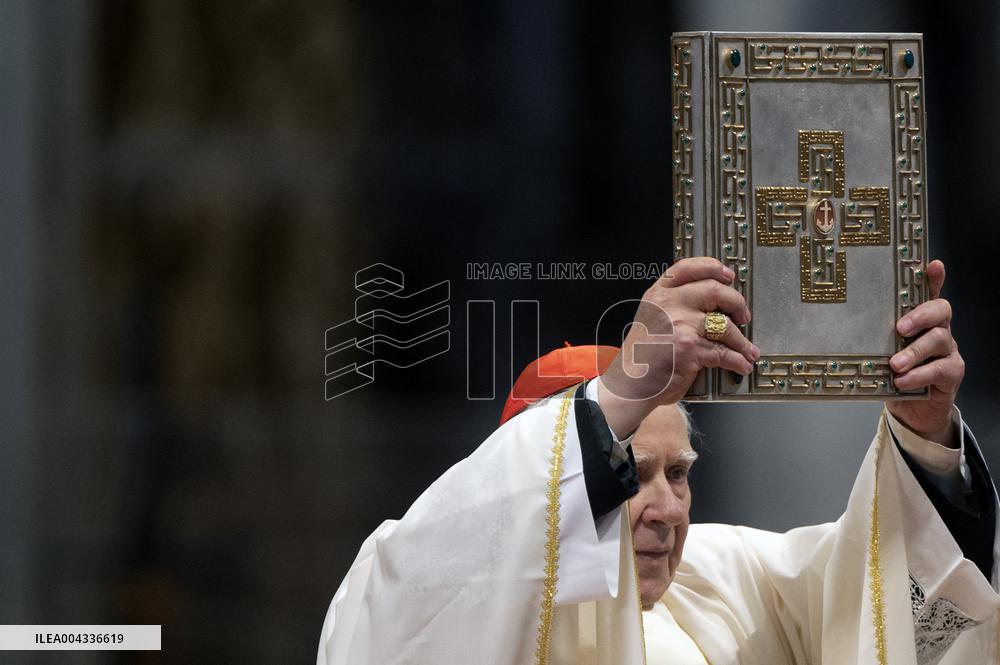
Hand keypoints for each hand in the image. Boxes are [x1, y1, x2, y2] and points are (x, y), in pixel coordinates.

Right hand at [598, 257, 758, 437]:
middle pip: (715, 291)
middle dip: (737, 304)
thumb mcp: (652, 317)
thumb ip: (674, 304)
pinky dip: (738, 361)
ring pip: (724, 325)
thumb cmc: (642, 356)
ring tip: (748, 350)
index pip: (688, 267)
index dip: (713, 268)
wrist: (630, 384)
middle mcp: (669, 304)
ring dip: (742, 341)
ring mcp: (680, 325)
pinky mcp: (690, 348)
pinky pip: (723, 352)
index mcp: (658, 294)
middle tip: (743, 316)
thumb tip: (712, 303)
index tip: (729, 275)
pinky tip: (742, 364)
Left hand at [886, 260, 963, 445]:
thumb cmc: (892, 372)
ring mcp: (947, 350)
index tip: (932, 265)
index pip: (928, 292)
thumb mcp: (879, 351)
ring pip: (938, 340)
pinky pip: (940, 369)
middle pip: (940, 309)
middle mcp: (938, 329)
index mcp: (919, 319)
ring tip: (894, 364)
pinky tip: (902, 381)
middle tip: (900, 327)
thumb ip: (870, 336)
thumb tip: (834, 325)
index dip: (933, 279)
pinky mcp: (952, 372)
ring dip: (914, 351)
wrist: (911, 407)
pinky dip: (918, 375)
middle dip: (921, 315)